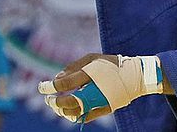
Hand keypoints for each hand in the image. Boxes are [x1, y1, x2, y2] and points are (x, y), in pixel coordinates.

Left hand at [38, 52, 161, 122]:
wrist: (134, 76)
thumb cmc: (110, 64)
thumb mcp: (90, 58)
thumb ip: (72, 68)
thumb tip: (57, 78)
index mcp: (89, 75)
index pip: (64, 84)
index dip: (50, 87)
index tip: (41, 87)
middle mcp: (94, 91)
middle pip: (68, 102)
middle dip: (54, 102)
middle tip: (47, 99)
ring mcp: (99, 102)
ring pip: (75, 113)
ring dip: (62, 111)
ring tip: (55, 105)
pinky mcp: (104, 110)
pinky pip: (84, 117)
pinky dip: (73, 115)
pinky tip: (67, 111)